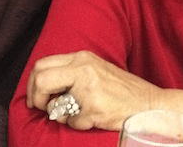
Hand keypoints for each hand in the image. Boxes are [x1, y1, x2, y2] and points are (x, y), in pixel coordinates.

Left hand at [26, 51, 158, 130]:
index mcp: (81, 58)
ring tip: (75, 115)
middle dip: (37, 98)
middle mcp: (83, 67)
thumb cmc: (122, 91)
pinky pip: (72, 121)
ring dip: (60, 115)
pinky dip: (79, 125)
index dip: (33, 84)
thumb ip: (72, 73)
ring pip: (54, 104)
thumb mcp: (95, 70)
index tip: (36, 98)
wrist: (150, 104)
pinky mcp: (94, 107)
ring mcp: (88, 87)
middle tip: (43, 108)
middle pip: (40, 79)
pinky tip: (93, 119)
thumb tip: (43, 87)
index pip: (42, 64)